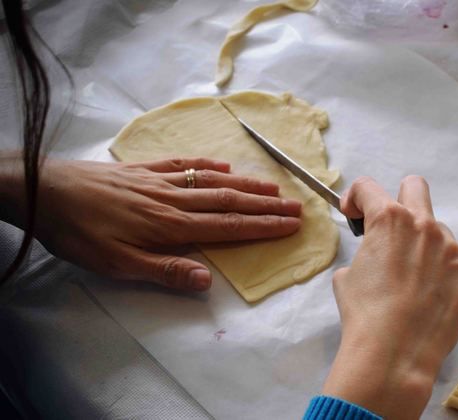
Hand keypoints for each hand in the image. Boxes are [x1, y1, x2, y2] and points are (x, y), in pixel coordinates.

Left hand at [28, 158, 300, 290]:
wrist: (44, 190)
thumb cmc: (79, 233)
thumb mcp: (116, 264)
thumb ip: (163, 270)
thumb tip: (207, 281)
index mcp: (171, 225)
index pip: (227, 226)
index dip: (262, 226)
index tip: (291, 225)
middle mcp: (173, 199)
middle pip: (228, 201)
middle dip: (265, 205)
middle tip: (297, 206)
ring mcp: (160, 180)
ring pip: (212, 181)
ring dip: (246, 185)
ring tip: (273, 187)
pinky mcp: (143, 169)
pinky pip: (184, 164)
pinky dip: (208, 165)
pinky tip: (223, 166)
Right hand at [321, 176, 457, 418]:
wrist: (395, 354)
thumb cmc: (364, 315)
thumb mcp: (346, 277)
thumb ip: (364, 252)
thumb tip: (374, 255)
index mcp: (388, 219)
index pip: (368, 187)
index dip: (356, 198)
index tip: (355, 214)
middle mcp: (424, 224)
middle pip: (415, 187)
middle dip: (399, 200)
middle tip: (393, 229)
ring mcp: (452, 247)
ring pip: (438, 233)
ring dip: (425, 248)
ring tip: (415, 284)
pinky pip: (457, 263)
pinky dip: (445, 275)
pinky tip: (434, 298)